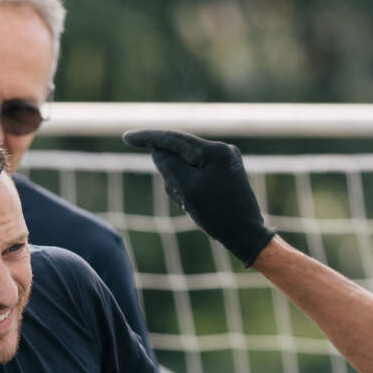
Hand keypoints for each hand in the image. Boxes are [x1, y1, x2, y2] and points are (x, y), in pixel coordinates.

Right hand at [123, 129, 274, 266]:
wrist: (246, 235)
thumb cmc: (218, 214)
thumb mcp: (187, 189)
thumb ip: (169, 165)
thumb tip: (158, 151)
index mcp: (214, 151)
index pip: (173, 138)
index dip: (148, 138)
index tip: (127, 137)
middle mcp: (221, 150)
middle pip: (178, 154)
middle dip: (171, 176)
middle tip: (184, 200)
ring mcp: (224, 161)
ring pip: (185, 167)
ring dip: (180, 186)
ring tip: (192, 206)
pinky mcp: (224, 173)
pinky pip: (196, 175)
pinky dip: (189, 189)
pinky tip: (197, 206)